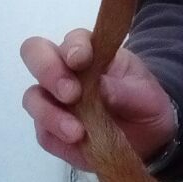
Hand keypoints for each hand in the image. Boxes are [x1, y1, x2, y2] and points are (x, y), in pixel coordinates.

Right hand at [20, 30, 175, 169]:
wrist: (149, 139)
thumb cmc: (145, 104)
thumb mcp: (146, 95)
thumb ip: (124, 90)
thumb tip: (102, 86)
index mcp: (91, 53)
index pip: (72, 40)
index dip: (73, 47)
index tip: (81, 61)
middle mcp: (64, 71)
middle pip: (36, 56)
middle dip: (49, 72)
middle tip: (71, 94)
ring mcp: (53, 101)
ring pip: (33, 98)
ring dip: (50, 113)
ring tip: (76, 131)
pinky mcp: (51, 131)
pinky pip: (43, 132)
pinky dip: (56, 136)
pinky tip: (76, 141)